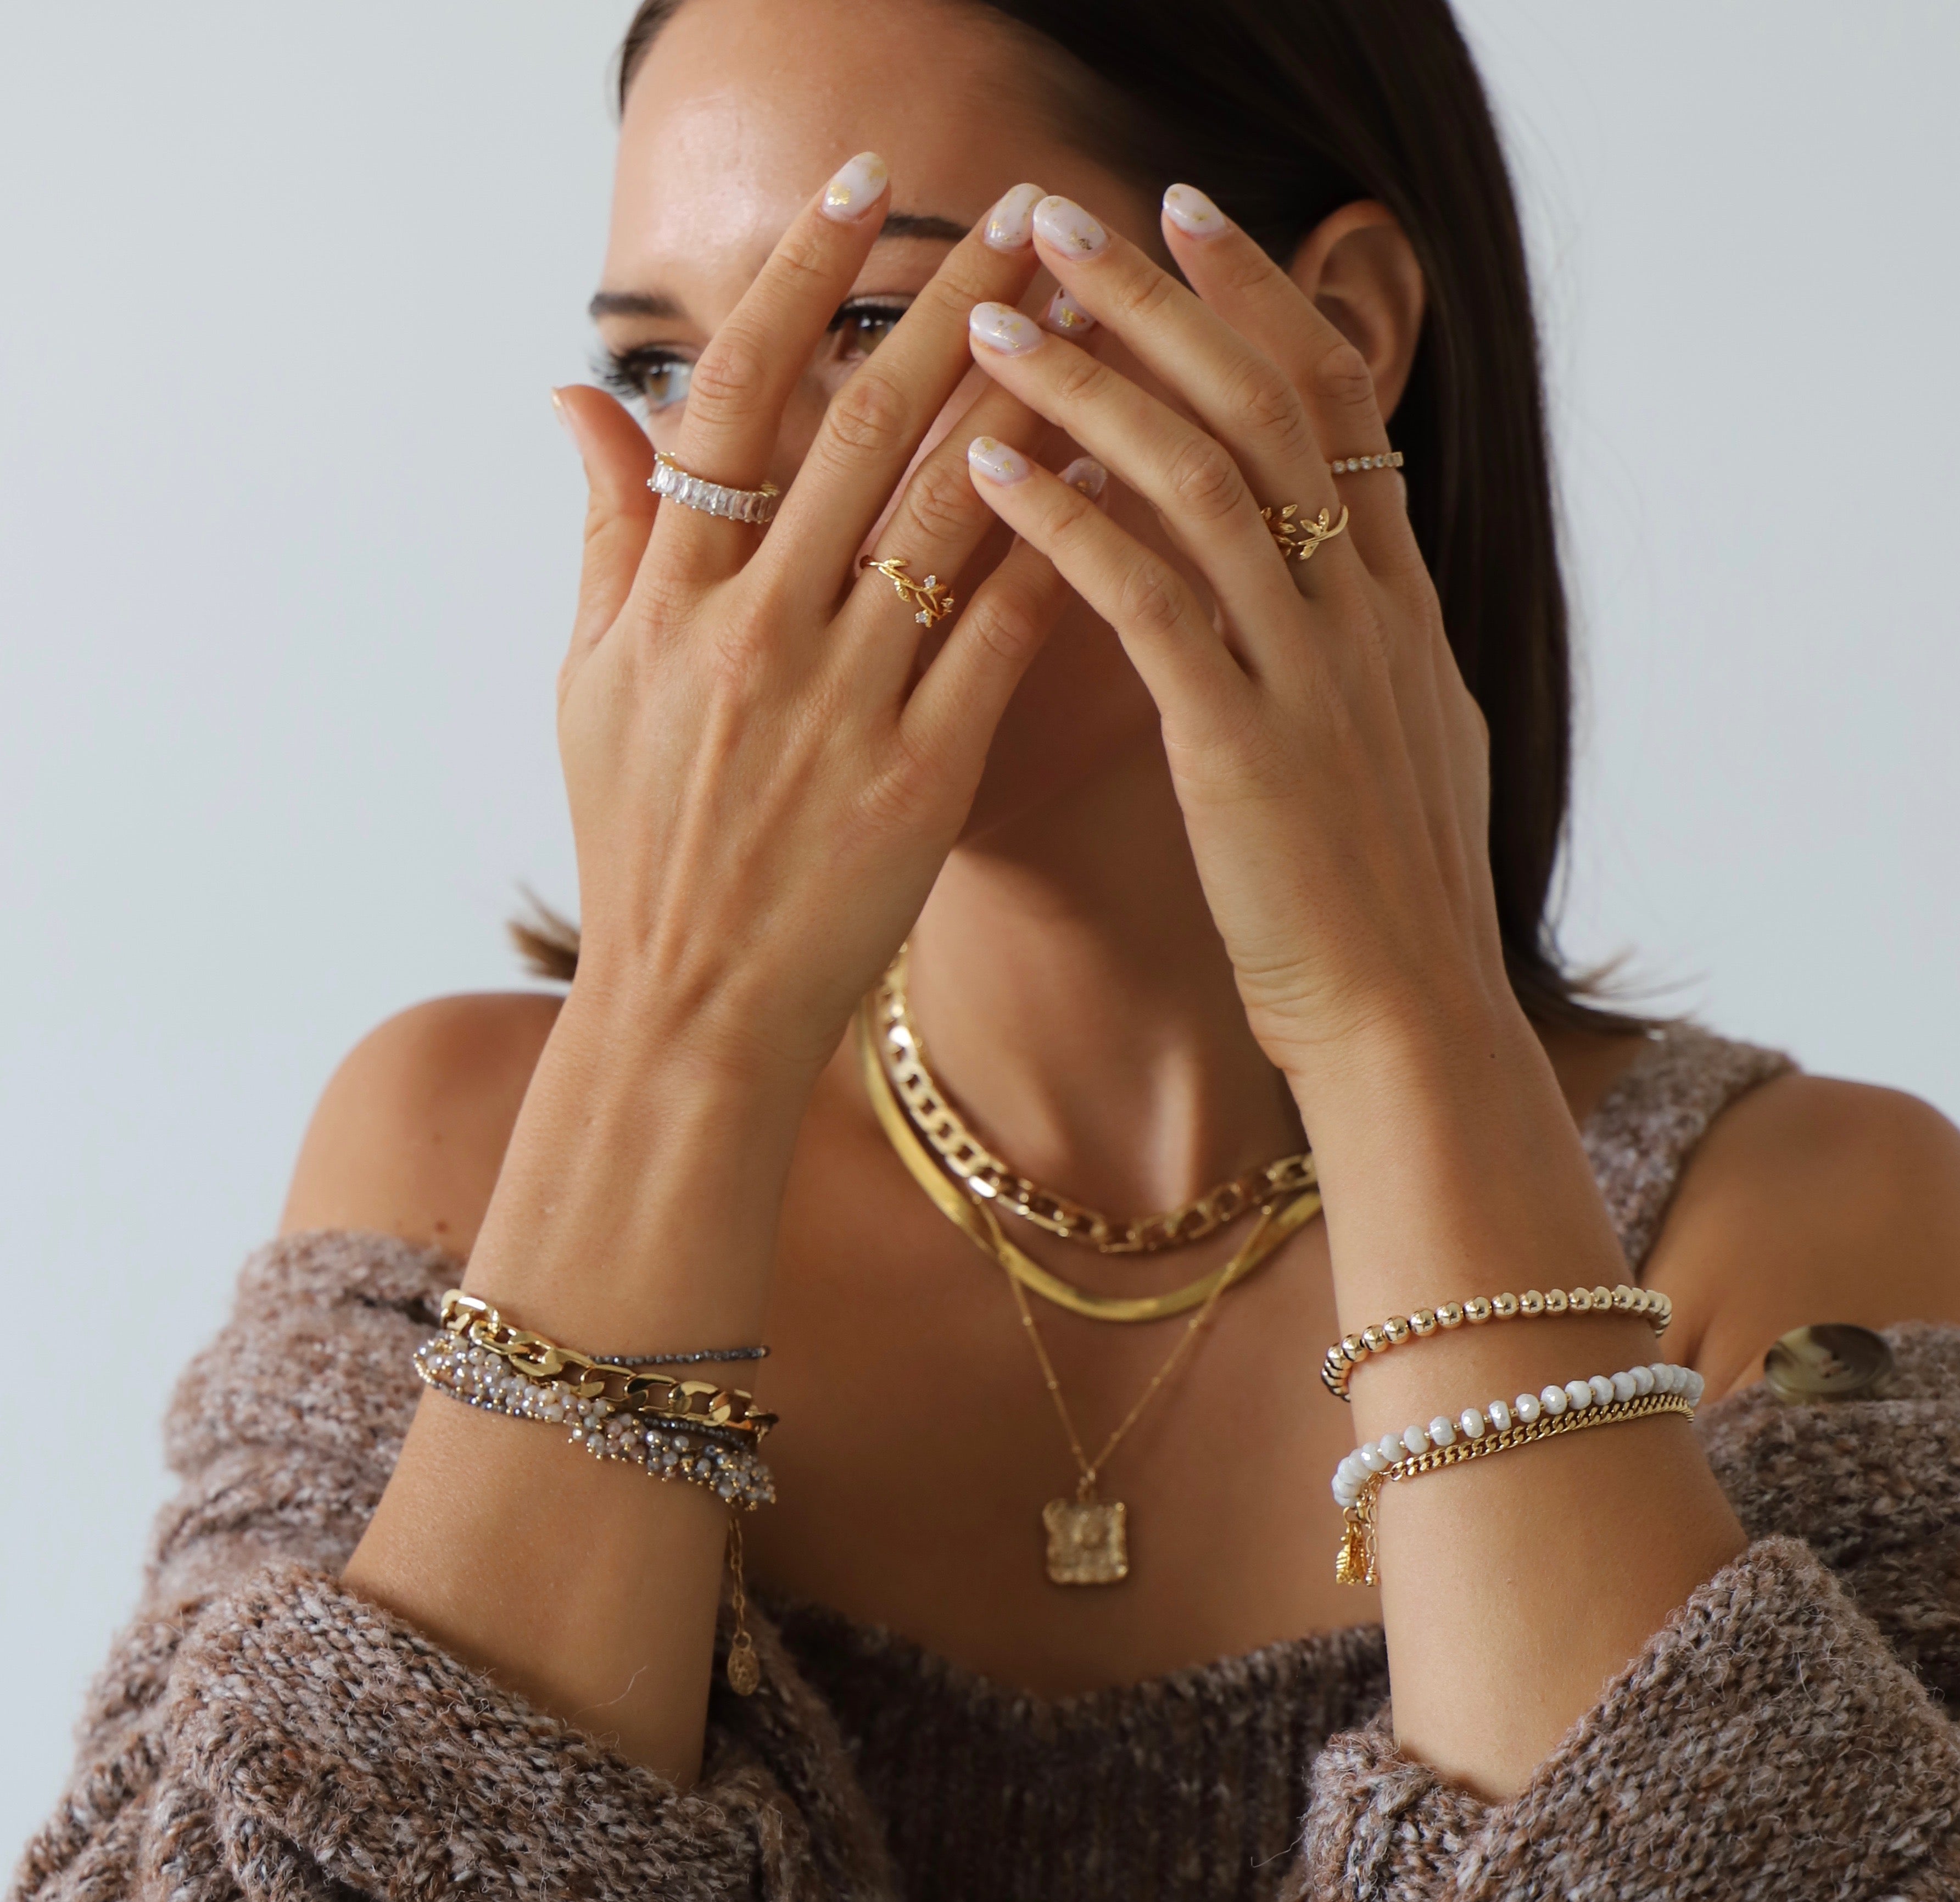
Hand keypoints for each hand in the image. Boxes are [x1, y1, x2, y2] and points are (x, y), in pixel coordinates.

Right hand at [554, 158, 1075, 1103]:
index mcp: (666, 602)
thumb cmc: (640, 850)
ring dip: (1031, 396)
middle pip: (861, 426)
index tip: (870, 191)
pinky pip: (1003, 634)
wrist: (688, 1014)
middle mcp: (752, 635)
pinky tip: (1118, 479)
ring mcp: (840, 707)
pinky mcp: (921, 779)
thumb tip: (581, 395)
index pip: (733, 396)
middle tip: (1028, 212)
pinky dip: (1061, 546)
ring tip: (1095, 312)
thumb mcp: (588, 688)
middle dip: (954, 300)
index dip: (804, 279)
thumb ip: (606, 536)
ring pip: (949, 512)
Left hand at [959, 188, 1505, 1104]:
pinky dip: (1066, 525)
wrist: (1409, 1027)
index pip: (1333, 403)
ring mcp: (1311, 676)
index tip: (1186, 218)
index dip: (1259, 297)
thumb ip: (1367, 652)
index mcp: (1400, 609)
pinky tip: (990, 474)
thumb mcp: (1403, 750)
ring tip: (996, 323)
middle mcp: (1365, 616)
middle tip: (1060, 216)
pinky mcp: (1244, 749)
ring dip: (1092, 387)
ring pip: (1203, 481)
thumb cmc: (1384, 911)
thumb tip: (1345, 587)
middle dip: (1160, 297)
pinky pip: (1148, 603)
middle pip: (1265, 403)